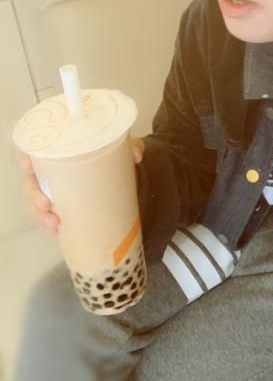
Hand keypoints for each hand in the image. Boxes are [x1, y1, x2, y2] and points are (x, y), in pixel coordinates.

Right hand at [22, 137, 144, 234]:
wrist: (120, 179)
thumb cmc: (112, 160)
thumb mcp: (123, 151)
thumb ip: (132, 148)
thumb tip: (136, 155)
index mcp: (62, 155)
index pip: (37, 154)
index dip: (28, 159)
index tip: (29, 166)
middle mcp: (54, 174)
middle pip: (33, 183)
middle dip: (34, 195)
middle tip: (46, 205)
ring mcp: (55, 194)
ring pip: (37, 205)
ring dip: (41, 216)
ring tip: (55, 224)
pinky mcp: (63, 210)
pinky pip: (48, 220)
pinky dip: (49, 227)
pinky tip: (56, 232)